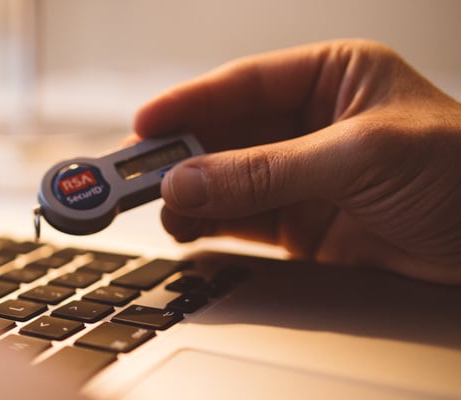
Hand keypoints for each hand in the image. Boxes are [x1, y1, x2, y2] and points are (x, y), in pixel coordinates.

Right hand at [135, 40, 460, 284]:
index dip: (188, 104)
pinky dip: (210, 227)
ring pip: (226, 181)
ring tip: (162, 211)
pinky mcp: (304, 226)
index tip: (142, 126)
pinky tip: (187, 230)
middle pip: (225, 135)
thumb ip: (265, 171)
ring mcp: (305, 178)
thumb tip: (187, 182)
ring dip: (190, 196)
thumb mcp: (358, 158)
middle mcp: (313, 125)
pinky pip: (241, 221)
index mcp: (334, 78)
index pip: (242, 84)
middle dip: (180, 157)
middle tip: (134, 177)